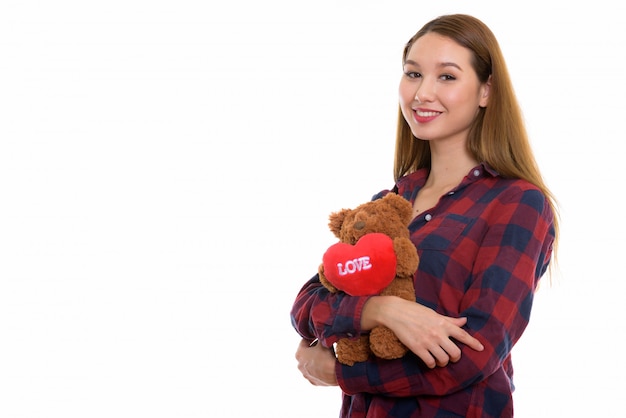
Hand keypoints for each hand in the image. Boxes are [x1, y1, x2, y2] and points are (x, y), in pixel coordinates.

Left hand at [295, 339, 338, 385]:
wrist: (334, 374)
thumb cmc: (326, 356)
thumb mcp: (323, 343)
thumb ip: (320, 337)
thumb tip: (321, 333)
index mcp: (299, 353)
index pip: (304, 341)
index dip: (312, 338)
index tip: (318, 337)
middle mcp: (299, 365)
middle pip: (305, 353)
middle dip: (313, 349)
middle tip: (322, 346)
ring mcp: (306, 374)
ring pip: (309, 364)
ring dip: (315, 360)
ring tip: (325, 357)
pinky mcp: (313, 381)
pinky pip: (315, 373)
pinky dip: (319, 370)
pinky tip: (326, 367)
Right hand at [362, 296, 483, 368]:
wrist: (395, 312)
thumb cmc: (415, 311)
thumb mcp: (434, 313)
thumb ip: (450, 320)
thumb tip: (464, 320)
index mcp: (443, 323)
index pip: (463, 334)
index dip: (473, 343)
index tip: (481, 349)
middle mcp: (438, 333)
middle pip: (455, 353)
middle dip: (455, 358)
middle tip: (451, 357)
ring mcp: (428, 342)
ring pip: (443, 360)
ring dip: (443, 362)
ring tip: (439, 360)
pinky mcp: (417, 348)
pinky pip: (430, 362)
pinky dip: (432, 364)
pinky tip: (429, 361)